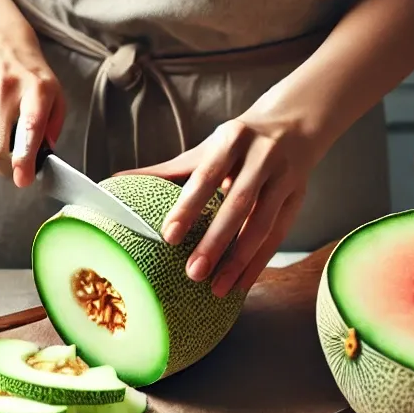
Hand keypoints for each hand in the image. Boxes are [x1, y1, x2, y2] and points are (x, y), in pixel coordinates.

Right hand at [0, 28, 64, 187]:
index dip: (25, 157)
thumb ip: (52, 127)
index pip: (29, 127)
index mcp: (35, 89)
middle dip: (6, 168)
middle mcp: (3, 88)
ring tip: (1, 129)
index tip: (23, 179)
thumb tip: (40, 159)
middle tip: (14, 168)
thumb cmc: (29, 76)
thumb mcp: (54, 94)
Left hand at [126, 113, 319, 297]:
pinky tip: (241, 284)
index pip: (207, 175)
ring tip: (217, 288)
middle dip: (216, 242)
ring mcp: (284, 178)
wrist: (293, 124)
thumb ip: (165, 170)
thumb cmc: (238, 143)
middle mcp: (262, 157)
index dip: (189, 206)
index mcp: (232, 139)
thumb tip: (115, 180)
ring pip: (262, 225)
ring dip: (239, 260)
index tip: (169, 236)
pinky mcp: (298, 199)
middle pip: (238, 204)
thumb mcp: (204, 149)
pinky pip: (278, 236)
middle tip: (193, 273)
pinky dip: (259, 262)